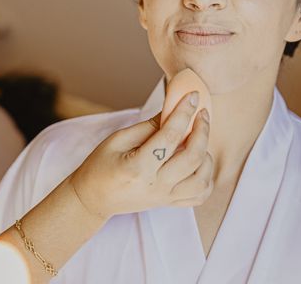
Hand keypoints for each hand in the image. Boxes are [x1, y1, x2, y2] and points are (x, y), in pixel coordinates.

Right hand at [70, 92, 212, 219]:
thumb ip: (147, 126)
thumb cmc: (100, 166)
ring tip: (199, 140)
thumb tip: (172, 110)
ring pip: (202, 179)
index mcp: (138, 167)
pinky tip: (200, 162)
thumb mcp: (117, 140)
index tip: (192, 97)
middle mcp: (155, 186)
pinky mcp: (169, 203)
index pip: (170, 136)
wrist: (93, 198)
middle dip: (202, 130)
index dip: (183, 113)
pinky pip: (199, 195)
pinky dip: (206, 177)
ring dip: (206, 155)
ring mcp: (164, 197)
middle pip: (192, 157)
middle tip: (202, 114)